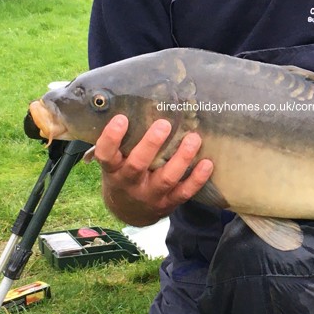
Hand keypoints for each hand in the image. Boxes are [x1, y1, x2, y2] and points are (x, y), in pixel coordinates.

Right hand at [93, 114, 212, 226]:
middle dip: (151, 145)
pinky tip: (207, 163)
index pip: (106, 154)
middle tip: (164, 124)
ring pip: (166, 178)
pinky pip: (184, 192)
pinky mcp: (168, 202)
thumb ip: (123, 141)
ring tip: (194, 138)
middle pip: (137, 165)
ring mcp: (150, 195)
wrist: (130, 211)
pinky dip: (197, 179)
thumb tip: (134, 102)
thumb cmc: (124, 174)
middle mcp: (130, 183)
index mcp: (113, 170)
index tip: (121, 118)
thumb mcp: (116, 161)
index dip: (112, 138)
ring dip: (181, 158)